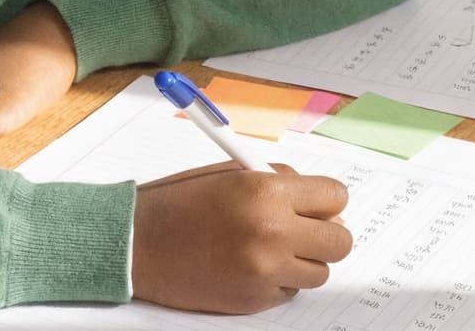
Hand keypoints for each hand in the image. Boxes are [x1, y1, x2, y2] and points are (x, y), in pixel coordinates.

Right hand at [132, 162, 352, 313]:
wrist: (135, 244)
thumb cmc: (180, 203)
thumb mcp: (233, 173)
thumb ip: (282, 182)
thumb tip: (326, 203)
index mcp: (266, 192)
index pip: (336, 197)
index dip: (328, 200)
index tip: (319, 204)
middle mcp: (271, 234)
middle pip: (339, 242)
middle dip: (326, 233)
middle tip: (305, 229)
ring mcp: (264, 272)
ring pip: (319, 271)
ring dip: (303, 260)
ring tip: (272, 247)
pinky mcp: (253, 300)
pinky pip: (289, 291)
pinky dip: (278, 280)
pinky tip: (250, 265)